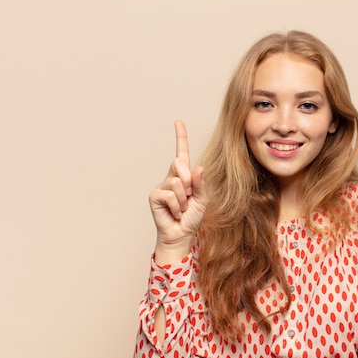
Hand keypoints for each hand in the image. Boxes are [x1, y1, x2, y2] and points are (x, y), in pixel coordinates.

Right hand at [149, 121, 207, 259]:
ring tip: (182, 208)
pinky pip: (170, 194)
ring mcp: (161, 186)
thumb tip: (198, 167)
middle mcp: (171, 178)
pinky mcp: (155, 196)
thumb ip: (200, 184)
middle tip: (189, 198)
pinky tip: (175, 212)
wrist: (182, 235)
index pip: (181, 153)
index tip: (178, 122)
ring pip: (177, 182)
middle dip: (190, 182)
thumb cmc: (192, 217)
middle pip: (180, 164)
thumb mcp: (202, 199)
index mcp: (184, 176)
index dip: (180, 138)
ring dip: (184, 199)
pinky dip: (177, 206)